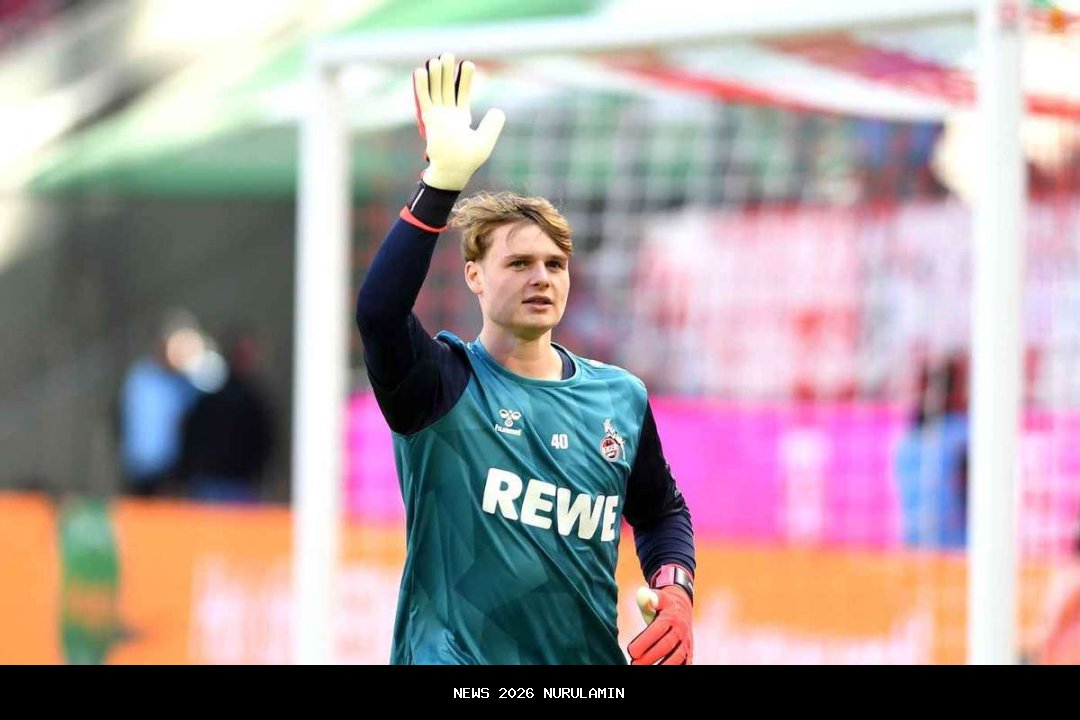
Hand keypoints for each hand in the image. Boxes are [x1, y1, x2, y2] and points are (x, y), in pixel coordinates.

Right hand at [413, 53, 505, 190]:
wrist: (453, 172)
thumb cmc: (468, 161)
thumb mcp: (485, 141)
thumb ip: (492, 125)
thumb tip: (497, 110)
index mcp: (460, 118)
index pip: (462, 93)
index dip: (464, 79)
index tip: (468, 63)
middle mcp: (447, 115)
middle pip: (446, 88)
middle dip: (447, 72)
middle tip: (448, 54)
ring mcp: (438, 117)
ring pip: (436, 90)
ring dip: (436, 75)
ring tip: (438, 59)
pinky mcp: (429, 120)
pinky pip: (424, 99)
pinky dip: (422, 86)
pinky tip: (420, 71)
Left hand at [628, 585, 693, 664]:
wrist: (683, 607)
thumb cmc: (662, 605)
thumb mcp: (657, 597)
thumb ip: (649, 596)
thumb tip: (644, 595)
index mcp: (671, 617)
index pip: (657, 630)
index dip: (645, 641)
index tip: (631, 651)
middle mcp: (680, 630)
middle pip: (666, 646)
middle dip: (650, 657)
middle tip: (634, 663)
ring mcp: (686, 642)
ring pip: (677, 657)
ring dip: (663, 666)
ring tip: (646, 671)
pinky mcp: (689, 651)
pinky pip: (685, 662)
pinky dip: (676, 668)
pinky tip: (661, 671)